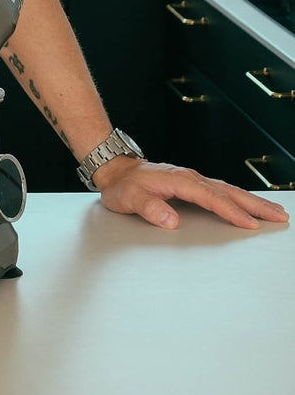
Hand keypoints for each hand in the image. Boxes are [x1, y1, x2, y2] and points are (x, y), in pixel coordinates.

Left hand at [95, 157, 289, 229]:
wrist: (116, 170)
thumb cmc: (123, 186)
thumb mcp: (129, 198)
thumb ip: (149, 208)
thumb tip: (170, 220)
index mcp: (178, 180)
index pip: (210, 198)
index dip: (230, 212)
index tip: (249, 224)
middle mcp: (189, 177)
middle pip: (227, 191)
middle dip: (255, 204)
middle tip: (279, 216)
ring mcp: (192, 179)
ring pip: (228, 190)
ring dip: (252, 200)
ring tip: (275, 211)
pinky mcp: (193, 183)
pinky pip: (222, 190)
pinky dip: (239, 197)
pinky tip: (250, 204)